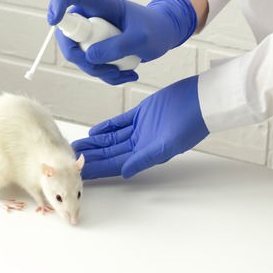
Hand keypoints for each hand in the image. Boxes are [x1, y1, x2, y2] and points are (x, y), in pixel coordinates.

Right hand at [48, 0, 197, 84]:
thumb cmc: (156, 29)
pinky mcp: (97, 48)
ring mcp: (93, 33)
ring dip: (96, 70)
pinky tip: (126, 75)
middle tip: (103, 69)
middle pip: (67, 34)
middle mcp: (92, 17)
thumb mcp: (141, 38)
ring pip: (78, 54)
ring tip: (122, 73)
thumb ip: (117, 46)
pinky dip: (105, 75)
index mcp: (102, 4)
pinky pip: (90, 64)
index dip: (58, 4)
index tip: (53, 21)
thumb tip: (89, 57)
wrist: (165, 34)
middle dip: (79, 57)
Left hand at [72, 75, 208, 178]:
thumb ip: (145, 158)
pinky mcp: (141, 114)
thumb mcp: (168, 144)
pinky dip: (107, 127)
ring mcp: (140, 129)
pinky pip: (120, 123)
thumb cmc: (191, 123)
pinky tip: (94, 131)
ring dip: (95, 143)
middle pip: (110, 152)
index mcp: (146, 154)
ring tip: (77, 146)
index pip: (116, 164)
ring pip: (112, 139)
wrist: (201, 100)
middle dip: (91, 156)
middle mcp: (141, 144)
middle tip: (70, 158)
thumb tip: (126, 172)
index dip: (98, 168)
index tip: (81, 173)